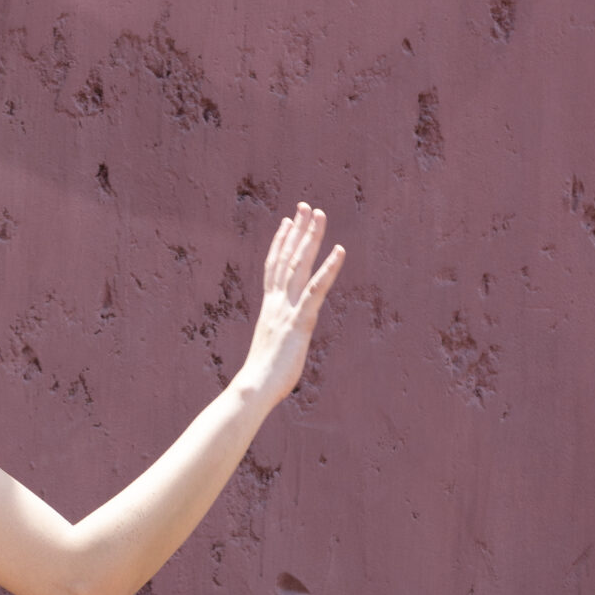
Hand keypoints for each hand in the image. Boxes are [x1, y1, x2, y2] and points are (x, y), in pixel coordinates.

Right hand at [236, 204, 344, 405]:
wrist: (254, 387)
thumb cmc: (262, 378)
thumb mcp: (272, 350)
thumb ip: (278, 338)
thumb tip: (282, 342)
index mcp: (270, 308)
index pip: (274, 268)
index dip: (281, 243)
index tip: (287, 222)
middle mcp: (276, 303)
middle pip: (287, 259)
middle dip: (298, 231)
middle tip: (305, 206)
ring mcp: (287, 309)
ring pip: (299, 265)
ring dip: (310, 238)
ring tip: (319, 214)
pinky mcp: (300, 320)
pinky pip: (316, 289)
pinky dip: (329, 268)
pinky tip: (340, 250)